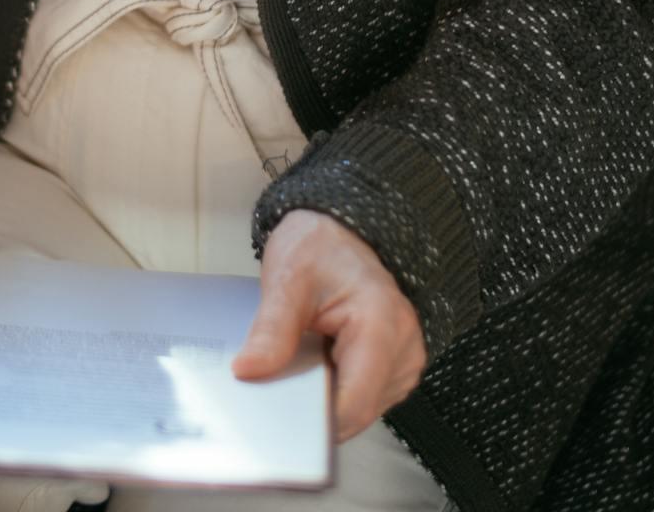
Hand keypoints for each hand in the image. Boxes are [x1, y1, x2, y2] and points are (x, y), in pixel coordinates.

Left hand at [232, 209, 427, 440]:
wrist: (338, 234)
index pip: (355, 402)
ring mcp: (405, 360)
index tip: (277, 417)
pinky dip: (337, 392)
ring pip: (361, 410)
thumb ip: (271, 330)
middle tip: (279, 384)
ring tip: (304, 364)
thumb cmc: (318, 249)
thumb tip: (248, 370)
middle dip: (317, 410)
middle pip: (358, 411)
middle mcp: (405, 346)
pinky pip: (364, 399)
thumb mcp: (286, 282)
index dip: (316, 419)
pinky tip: (320, 366)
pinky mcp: (396, 369)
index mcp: (383, 322)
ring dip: (327, 401)